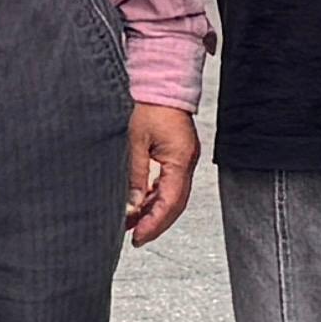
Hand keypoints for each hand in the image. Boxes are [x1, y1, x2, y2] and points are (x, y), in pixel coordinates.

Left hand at [123, 102, 196, 245]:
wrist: (163, 83)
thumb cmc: (150, 107)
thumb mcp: (136, 142)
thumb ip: (137, 174)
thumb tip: (134, 205)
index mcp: (180, 160)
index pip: (170, 202)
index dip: (154, 223)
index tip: (138, 237)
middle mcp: (187, 163)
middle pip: (175, 204)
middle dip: (156, 224)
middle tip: (136, 238)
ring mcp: (185, 160)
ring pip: (173, 196)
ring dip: (155, 212)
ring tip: (133, 224)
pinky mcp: (179, 156)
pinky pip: (170, 184)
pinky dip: (157, 197)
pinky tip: (142, 205)